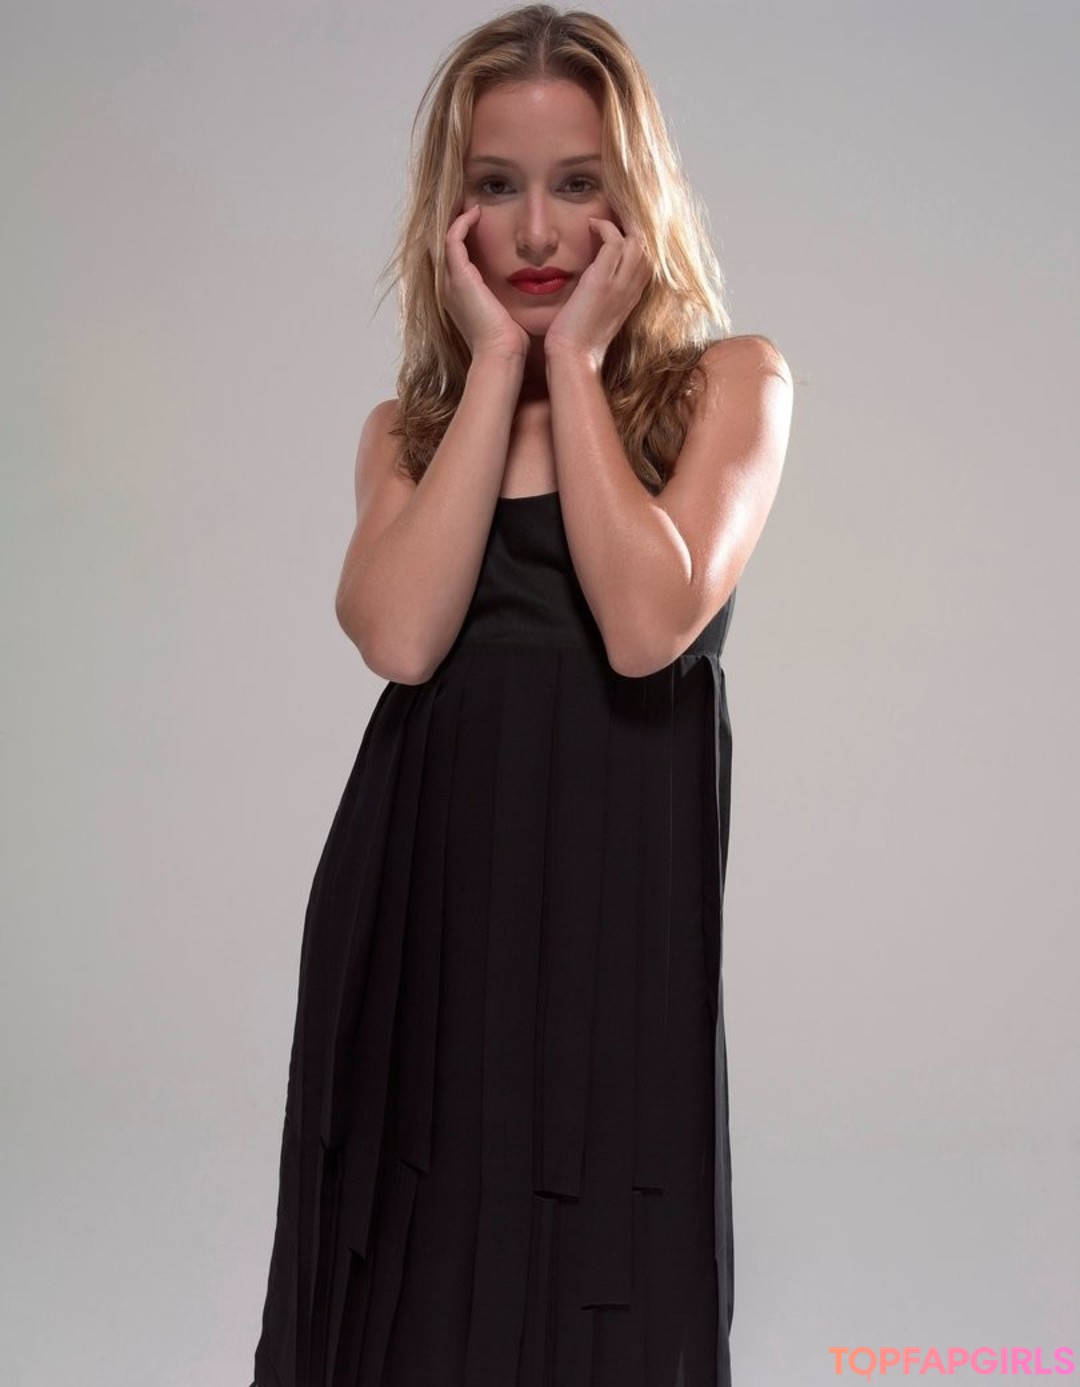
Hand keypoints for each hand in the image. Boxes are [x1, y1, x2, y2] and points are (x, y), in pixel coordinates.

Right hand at [443, 204, 530, 362]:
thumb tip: (530, 287)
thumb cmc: (510, 341)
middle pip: (442, 245)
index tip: (479, 220)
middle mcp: (449, 287)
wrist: (502, 354)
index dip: (462, 237)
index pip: (453, 258)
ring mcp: (450, 282)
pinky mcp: (459, 277)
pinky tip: (477, 212)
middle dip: (454, 223)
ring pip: (443, 238)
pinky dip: (462, 223)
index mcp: (458, 296)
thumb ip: (510, 297)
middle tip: (471, 204)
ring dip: (456, 218)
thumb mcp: (507, 313)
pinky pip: (452, 239)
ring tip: (472, 203)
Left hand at [543, 217, 651, 369]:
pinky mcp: (602, 282)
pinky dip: (605, 227)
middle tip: (617, 207)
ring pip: (639, 240)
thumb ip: (602, 290)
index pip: (650, 256)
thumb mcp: (598, 311)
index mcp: (633, 295)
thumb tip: (591, 273)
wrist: (573, 358)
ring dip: (622, 221)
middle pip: (651, 244)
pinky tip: (591, 225)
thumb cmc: (579, 339)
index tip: (623, 221)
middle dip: (636, 222)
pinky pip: (615, 242)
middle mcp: (633, 288)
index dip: (640, 236)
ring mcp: (621, 285)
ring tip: (606, 212)